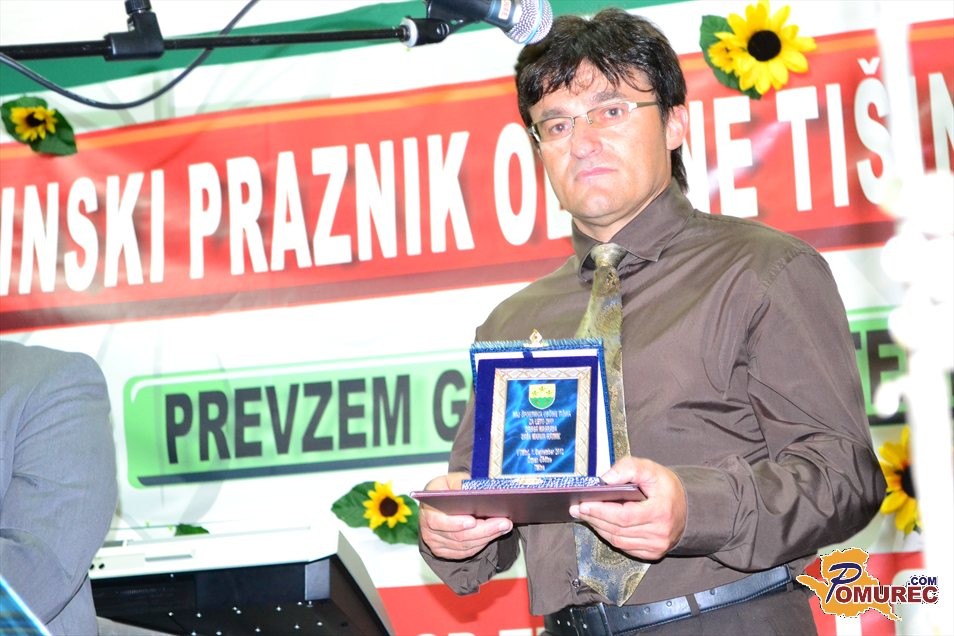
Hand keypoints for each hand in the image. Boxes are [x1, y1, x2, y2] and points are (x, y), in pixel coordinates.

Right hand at [419, 472, 512, 559]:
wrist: (439, 503)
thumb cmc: (445, 490)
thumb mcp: (450, 479)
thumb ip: (459, 482)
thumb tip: (470, 489)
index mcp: (427, 508)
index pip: (438, 521)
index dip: (456, 523)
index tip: (473, 521)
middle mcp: (428, 528)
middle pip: (458, 535)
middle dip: (484, 529)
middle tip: (503, 523)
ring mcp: (435, 542)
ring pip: (464, 545)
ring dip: (487, 537)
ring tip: (504, 526)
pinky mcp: (444, 551)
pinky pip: (465, 551)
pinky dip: (481, 543)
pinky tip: (494, 534)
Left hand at [569, 457, 686, 559]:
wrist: (688, 508)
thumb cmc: (667, 487)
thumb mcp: (651, 469)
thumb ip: (629, 468)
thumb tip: (606, 478)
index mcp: (660, 512)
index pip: (623, 516)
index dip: (601, 511)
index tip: (583, 503)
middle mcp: (659, 533)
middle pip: (617, 530)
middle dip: (594, 518)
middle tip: (577, 508)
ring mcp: (656, 546)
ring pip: (618, 541)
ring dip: (599, 528)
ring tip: (585, 515)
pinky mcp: (653, 553)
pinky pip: (624, 547)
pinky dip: (610, 536)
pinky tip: (600, 525)